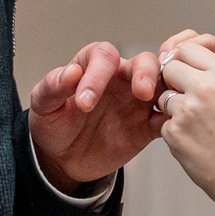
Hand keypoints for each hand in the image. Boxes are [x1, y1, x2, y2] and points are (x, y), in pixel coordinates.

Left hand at [30, 40, 163, 191]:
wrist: (61, 159)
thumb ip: (53, 87)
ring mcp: (136, 103)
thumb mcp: (43, 106)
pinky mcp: (146, 128)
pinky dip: (171, 120)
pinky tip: (168, 126)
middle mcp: (120, 80)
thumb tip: (70, 72)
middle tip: (141, 92)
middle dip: (147, 73)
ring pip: (162, 86)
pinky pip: (165, 119)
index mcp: (93, 67)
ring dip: (166, 92)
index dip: (97, 74)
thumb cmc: (53, 124)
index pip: (104, 56)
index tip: (84, 103)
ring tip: (162, 106)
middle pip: (145, 62)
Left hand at [155, 32, 214, 205]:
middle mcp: (205, 87)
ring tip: (199, 127)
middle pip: (169, 67)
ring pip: (163, 96)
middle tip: (191, 103)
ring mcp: (187, 109)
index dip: (182, 61)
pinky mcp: (174, 131)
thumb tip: (180, 51)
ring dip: (173, 109)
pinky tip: (196, 143)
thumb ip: (214, 69)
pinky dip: (174, 132)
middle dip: (173, 82)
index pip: (187, 47)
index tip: (185, 75)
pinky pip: (162, 122)